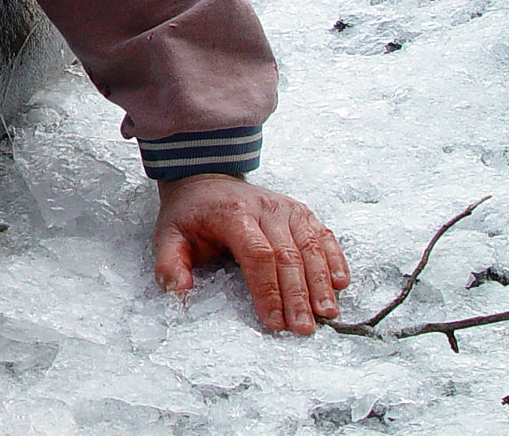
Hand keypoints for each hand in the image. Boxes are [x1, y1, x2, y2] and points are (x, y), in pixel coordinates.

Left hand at [152, 173, 347, 334]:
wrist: (205, 179)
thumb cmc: (190, 215)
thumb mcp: (168, 235)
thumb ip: (169, 264)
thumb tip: (179, 290)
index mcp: (232, 214)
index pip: (257, 254)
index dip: (268, 290)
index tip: (274, 321)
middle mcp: (265, 208)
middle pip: (288, 255)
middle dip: (297, 296)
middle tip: (303, 328)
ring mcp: (286, 208)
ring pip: (310, 247)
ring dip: (320, 283)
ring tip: (326, 314)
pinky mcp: (300, 211)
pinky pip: (323, 235)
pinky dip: (334, 259)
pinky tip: (340, 284)